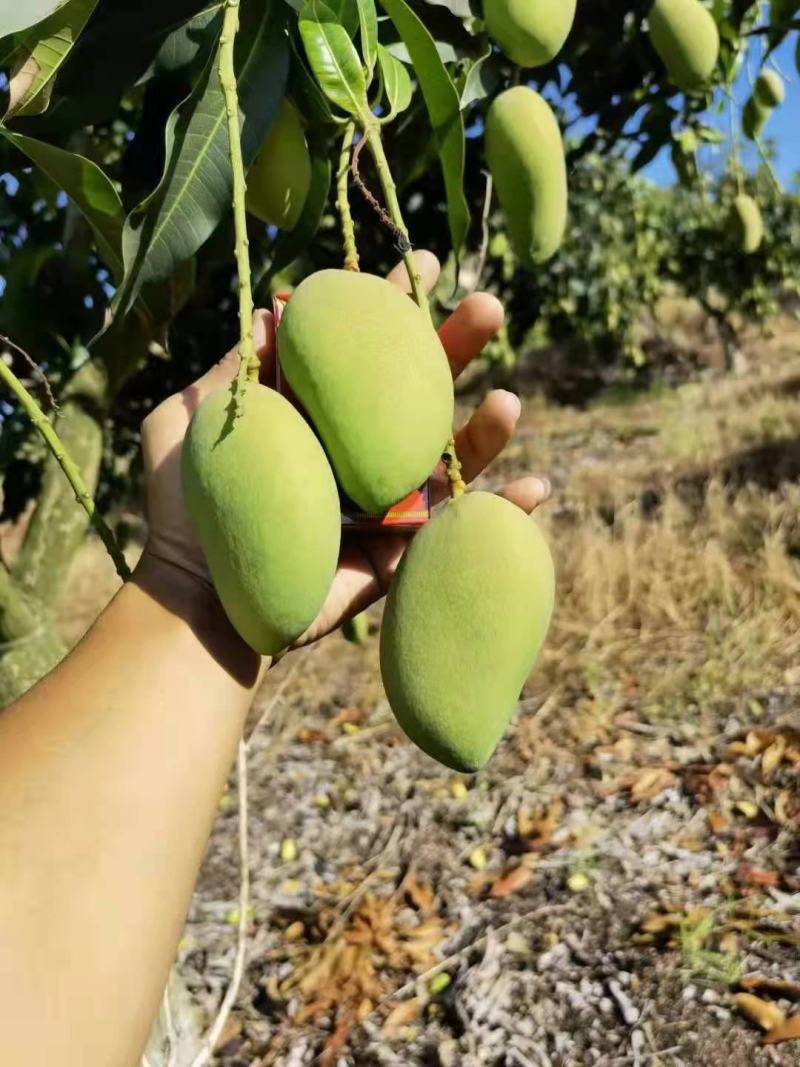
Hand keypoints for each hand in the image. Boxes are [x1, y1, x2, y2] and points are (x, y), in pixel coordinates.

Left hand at [140, 251, 550, 650]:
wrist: (199, 599)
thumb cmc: (188, 512)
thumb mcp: (192, 421)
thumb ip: (233, 371)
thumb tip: (268, 315)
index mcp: (313, 415)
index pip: (360, 354)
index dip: (391, 308)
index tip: (423, 265)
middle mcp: (354, 452)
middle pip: (417, 392)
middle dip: (454, 348)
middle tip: (488, 308)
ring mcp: (382, 504)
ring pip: (449, 457)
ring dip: (487, 428)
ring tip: (509, 400)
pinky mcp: (400, 555)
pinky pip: (459, 531)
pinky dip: (504, 513)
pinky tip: (538, 487)